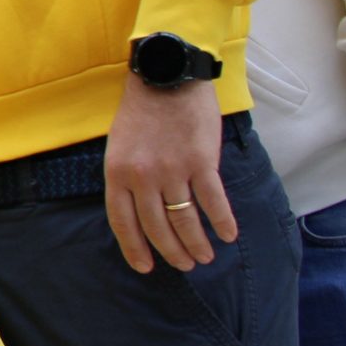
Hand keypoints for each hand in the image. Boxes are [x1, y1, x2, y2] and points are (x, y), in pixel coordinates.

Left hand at [103, 76, 236, 272]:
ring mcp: (172, 170)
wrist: (166, 77)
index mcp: (117, 172)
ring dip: (197, 243)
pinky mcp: (201, 162)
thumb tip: (139, 214)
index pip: (123, 222)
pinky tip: (228, 235)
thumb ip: (126, 178)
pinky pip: (214, 202)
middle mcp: (142, 176)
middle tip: (185, 264)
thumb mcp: (119, 146)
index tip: (145, 267)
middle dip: (172, 252)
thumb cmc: (141, 111)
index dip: (134, 248)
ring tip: (204, 256)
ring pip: (185, 220)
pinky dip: (222, 222)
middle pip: (157, 227)